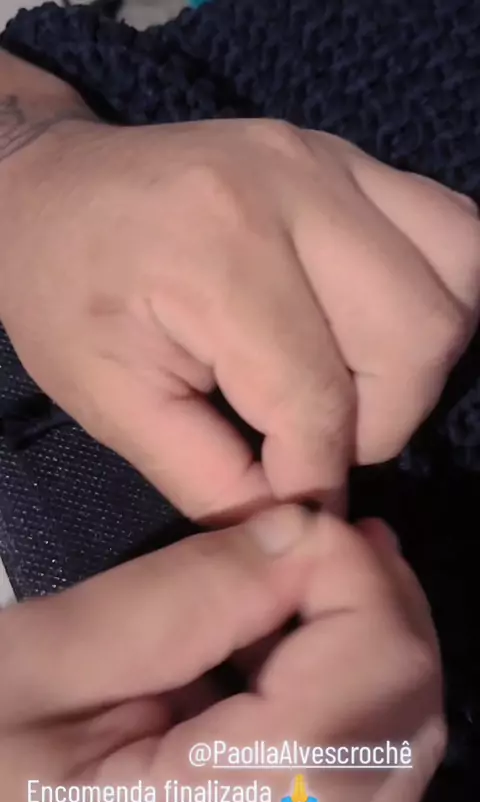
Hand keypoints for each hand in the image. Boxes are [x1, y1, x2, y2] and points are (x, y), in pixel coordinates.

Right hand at [0, 506, 444, 801]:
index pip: (373, 683)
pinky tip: (285, 662)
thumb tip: (302, 532)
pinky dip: (351, 699)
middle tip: (314, 539)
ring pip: (400, 755)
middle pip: (407, 723)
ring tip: (303, 585)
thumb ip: (186, 593)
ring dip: (368, 648)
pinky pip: (367, 784)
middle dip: (376, 605)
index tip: (300, 520)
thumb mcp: (45, 662)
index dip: (357, 577)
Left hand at [1, 55, 478, 519]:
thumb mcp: (110, 405)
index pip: (318, 400)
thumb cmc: (65, 296)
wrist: (52, 190)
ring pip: (457, 276)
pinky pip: (450, 230)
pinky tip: (373, 326)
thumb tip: (303, 523)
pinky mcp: (350, 159)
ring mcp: (332, 162)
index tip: (293, 498)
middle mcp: (294, 190)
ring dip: (417, 359)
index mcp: (219, 257)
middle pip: (416, 337)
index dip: (316, 475)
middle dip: (382, 419)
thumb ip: (210, 480)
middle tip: (317, 433)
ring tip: (351, 379)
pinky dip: (434, 295)